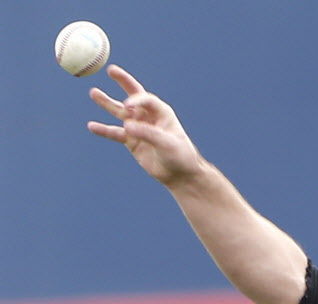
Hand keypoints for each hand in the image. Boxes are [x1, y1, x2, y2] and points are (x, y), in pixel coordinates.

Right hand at [87, 65, 203, 186]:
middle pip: (133, 95)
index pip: (146, 99)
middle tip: (111, 70)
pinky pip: (115, 133)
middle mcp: (149, 117)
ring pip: (120, 112)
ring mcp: (139, 128)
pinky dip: (104, 130)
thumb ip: (147, 134)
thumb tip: (127, 126)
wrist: (180, 175)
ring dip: (107, 103)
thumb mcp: (167, 144)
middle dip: (123, 82)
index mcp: (162, 113)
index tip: (128, 105)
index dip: (136, 99)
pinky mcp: (132, 141)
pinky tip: (92, 126)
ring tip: (93, 92)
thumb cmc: (180, 156)